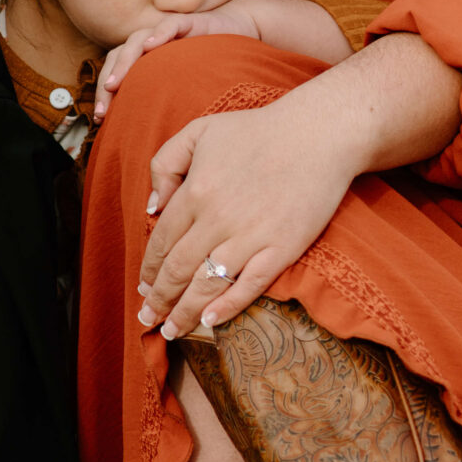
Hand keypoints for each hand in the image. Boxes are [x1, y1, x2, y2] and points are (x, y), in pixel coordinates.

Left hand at [95, 10, 253, 122]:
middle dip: (106, 84)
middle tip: (102, 111)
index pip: (115, 72)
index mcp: (144, 59)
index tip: (101, 120)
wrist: (236, 33)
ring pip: (135, 41)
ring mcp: (165, 32)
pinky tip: (150, 45)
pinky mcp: (187, 22)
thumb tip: (147, 137)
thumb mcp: (183, 87)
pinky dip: (157, 35)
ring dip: (123, 62)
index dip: (104, 94)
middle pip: (117, 58)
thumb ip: (164, 102)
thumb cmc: (208, 65)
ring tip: (114, 83)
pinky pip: (168, 26)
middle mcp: (149, 43)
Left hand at [137, 77, 371, 339]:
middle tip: (148, 319)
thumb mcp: (200, 130)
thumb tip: (153, 205)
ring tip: (171, 331)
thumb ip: (165, 162)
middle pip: (178, 269)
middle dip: (159, 299)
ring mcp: (251, 236)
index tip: (142, 287)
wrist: (319, 132)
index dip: (149, 269)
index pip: (162, 241)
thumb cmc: (258, 130)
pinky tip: (211, 321)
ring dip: (185, 312)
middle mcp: (217, 219)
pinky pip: (249, 286)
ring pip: (207, 284)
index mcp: (195, 191)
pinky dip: (227, 306)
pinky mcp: (282, 248)